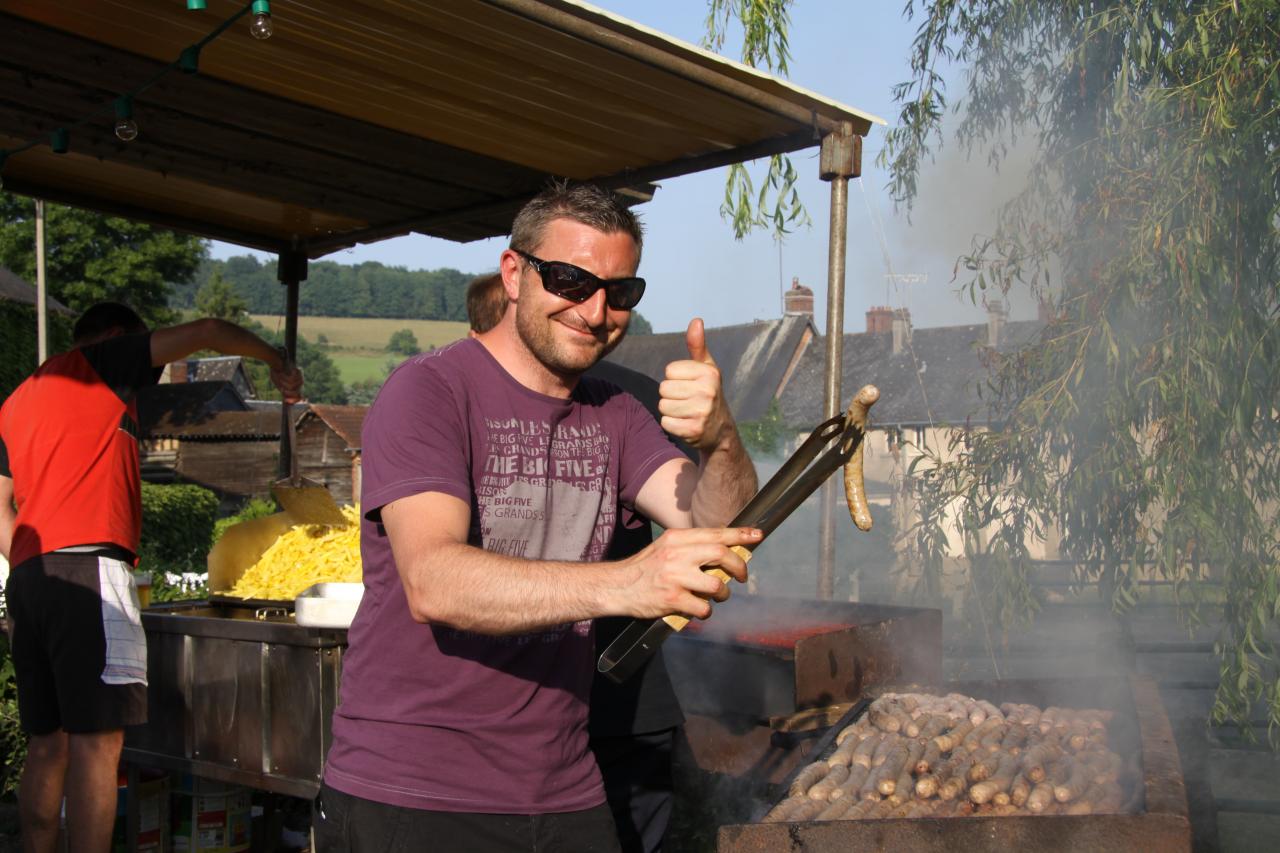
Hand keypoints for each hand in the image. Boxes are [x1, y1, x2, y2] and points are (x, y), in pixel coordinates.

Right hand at [270, 348, 303, 402]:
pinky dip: (285, 378)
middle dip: (289, 393)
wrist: (274, 360)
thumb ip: (283, 392)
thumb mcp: (278, 384)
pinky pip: (292, 379)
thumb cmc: (276, 372)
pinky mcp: (299, 370)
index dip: (294, 400)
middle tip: (282, 390)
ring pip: (294, 386)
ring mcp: (300, 376)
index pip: (299, 396)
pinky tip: (281, 373)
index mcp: (295, 386)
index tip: (286, 401)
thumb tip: (289, 402)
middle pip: (299, 393)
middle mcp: (300, 381)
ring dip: (285, 383)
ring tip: (280, 378)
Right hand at [614, 527, 759, 619]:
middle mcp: (677, 554)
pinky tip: (699, 610)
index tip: (757, 535)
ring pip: (716, 584)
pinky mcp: (672, 599)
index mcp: (676, 538)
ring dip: (723, 593)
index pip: (715, 533)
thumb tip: (724, 552)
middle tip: (742, 576)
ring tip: (717, 596)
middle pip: (722, 555)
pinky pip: (703, 607)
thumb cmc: (645, 568)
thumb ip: (691, 547)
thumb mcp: (665, 547)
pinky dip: (706, 611)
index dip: (740, 535)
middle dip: (739, 566)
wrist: (616, 586)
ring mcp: (674, 577)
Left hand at [659, 318, 732, 452]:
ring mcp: (701, 412)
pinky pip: (665, 422)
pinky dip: (672, 425)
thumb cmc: (708, 393)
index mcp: (709, 373)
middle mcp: (708, 391)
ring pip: (663, 406)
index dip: (675, 379)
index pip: (669, 371)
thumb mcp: (706, 369)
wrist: (720, 431)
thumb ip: (697, 345)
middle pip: (664, 388)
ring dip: (670, 411)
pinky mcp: (693, 430)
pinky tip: (685, 424)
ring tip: (686, 412)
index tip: (689, 386)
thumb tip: (696, 320)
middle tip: (688, 401)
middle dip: (671, 396)